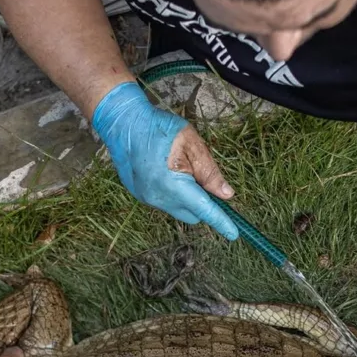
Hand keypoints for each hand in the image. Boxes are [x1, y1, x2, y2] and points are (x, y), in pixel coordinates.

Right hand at [92, 82, 239, 239]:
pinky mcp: (140, 196)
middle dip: (202, 203)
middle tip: (201, 176)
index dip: (221, 222)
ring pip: (178, 208)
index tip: (234, 234)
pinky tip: (165, 170)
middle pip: (193, 214)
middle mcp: (158, 198)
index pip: (204, 210)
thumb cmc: (159, 128)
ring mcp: (147, 199)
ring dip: (186, 196)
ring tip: (178, 167)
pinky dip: (172, 193)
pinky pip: (165, 202)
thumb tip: (226, 194)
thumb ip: (210, 172)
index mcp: (173, 186)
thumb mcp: (192, 144)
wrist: (122, 122)